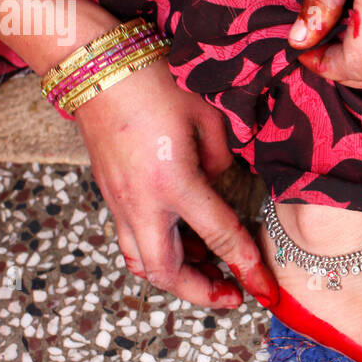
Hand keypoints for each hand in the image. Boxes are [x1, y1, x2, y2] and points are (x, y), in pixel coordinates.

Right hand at [73, 58, 278, 308]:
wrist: (95, 66)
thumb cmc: (156, 83)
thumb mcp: (208, 117)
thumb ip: (222, 162)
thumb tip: (217, 188)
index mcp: (173, 182)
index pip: (220, 238)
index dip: (249, 269)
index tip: (266, 293)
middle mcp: (141, 202)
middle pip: (167, 273)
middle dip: (202, 293)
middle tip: (233, 294)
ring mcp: (119, 202)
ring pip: (143, 263)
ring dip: (178, 276)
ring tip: (210, 271)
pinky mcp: (110, 196)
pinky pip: (132, 241)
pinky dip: (159, 253)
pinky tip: (184, 242)